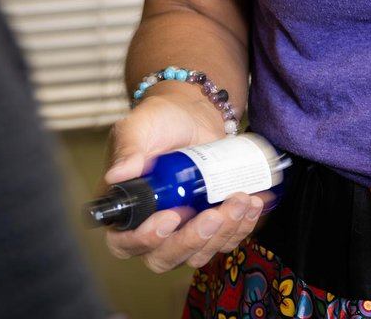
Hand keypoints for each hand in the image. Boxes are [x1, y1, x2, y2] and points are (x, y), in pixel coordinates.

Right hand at [101, 86, 272, 272]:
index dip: (146, 240)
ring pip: (199, 253)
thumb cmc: (160, 121)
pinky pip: (225, 240)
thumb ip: (127, 150)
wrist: (194, 113)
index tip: (171, 217)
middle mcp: (151, 228)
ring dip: (224, 233)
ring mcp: (183, 230)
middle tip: (214, 213)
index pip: (125, 243)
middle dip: (193, 240)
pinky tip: (254, 202)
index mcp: (126, 210)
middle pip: (165, 257)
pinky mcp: (210, 225)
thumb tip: (116, 175)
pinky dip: (243, 226)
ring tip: (241, 198)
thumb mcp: (137, 128)